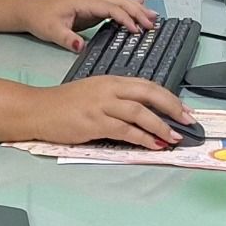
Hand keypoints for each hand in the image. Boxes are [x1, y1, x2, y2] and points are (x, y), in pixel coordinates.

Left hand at [23, 0, 156, 51]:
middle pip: (120, 2)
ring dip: (137, 8)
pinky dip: (129, 7)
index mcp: (84, 3)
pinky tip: (139, 5)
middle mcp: (91, 0)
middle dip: (138, 11)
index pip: (111, 8)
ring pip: (120, 2)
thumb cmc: (40, 18)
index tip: (136, 30)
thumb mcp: (52, 31)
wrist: (31, 11)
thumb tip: (81, 46)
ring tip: (152, 17)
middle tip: (152, 23)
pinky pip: (115, 6)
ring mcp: (93, 3)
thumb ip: (67, 39)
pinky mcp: (93, 9)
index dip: (125, 18)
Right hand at [39, 76, 195, 149]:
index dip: (169, 98)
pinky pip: (124, 130)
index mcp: (111, 80)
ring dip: (160, 126)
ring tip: (173, 137)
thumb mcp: (95, 93)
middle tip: (187, 121)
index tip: (184, 110)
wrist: (37, 109)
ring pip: (139, 113)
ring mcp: (101, 105)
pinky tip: (152, 145)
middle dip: (172, 108)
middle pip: (148, 94)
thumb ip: (118, 99)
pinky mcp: (93, 122)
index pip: (148, 85)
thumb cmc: (64, 104)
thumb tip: (145, 114)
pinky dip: (142, 138)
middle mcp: (108, 89)